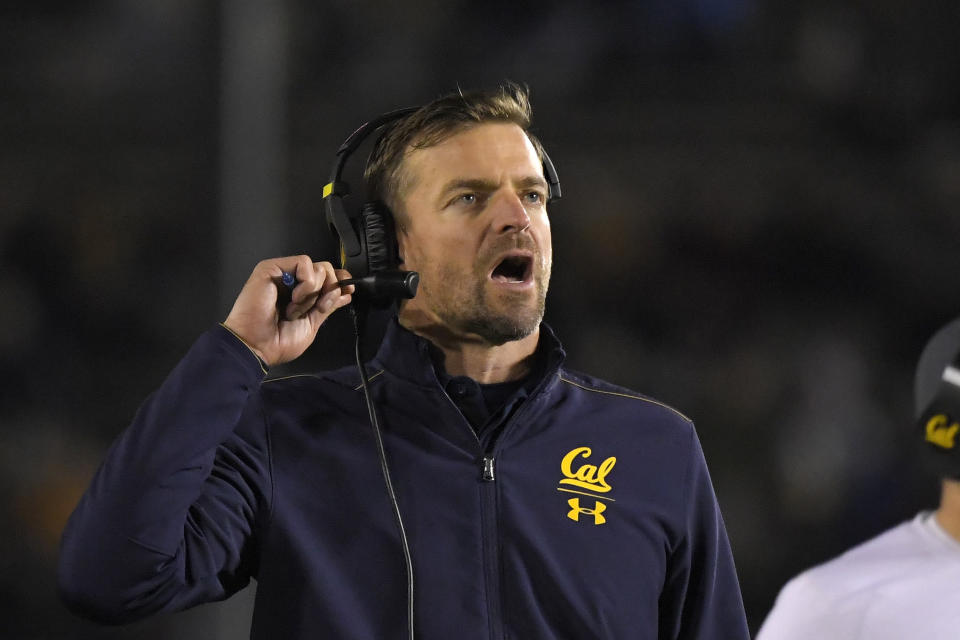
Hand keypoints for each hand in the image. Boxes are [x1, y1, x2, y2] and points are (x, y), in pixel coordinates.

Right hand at [223, 256, 353, 365]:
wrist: (257, 346)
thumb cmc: (278, 341)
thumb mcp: (312, 324)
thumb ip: (327, 306)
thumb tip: (345, 293)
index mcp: (301, 294)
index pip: (327, 277)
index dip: (340, 281)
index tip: (348, 291)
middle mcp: (292, 281)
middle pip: (326, 270)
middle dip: (328, 292)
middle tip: (314, 310)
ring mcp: (282, 273)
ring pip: (318, 267)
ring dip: (313, 293)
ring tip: (295, 309)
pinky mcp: (272, 267)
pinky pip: (304, 263)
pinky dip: (306, 284)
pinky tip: (293, 299)